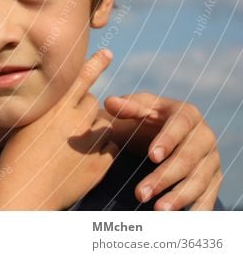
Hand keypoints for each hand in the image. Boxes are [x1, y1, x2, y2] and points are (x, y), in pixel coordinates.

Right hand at [0, 49, 118, 209]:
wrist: (25, 195)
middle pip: (93, 102)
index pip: (80, 79)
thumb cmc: (17, 159)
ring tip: (77, 144)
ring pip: (105, 124)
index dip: (95, 64)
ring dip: (96, 129)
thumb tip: (61, 103)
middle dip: (86, 110)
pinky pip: (110, 148)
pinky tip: (84, 160)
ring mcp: (89, 143)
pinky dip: (101, 151)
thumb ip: (47, 112)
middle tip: (71, 125)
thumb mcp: (26, 126)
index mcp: (54, 109)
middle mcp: (73, 122)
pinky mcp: (99, 165)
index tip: (108, 53)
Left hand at [104, 93, 221, 209]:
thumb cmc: (148, 118)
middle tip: (140, 193)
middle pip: (188, 158)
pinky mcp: (214, 178)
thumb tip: (110, 102)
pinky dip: (199, 209)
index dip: (167, 140)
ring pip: (199, 180)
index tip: (152, 156)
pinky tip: (183, 222)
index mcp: (187, 114)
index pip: (180, 125)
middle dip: (165, 177)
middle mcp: (204, 136)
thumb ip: (126, 106)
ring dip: (179, 197)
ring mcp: (211, 159)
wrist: (166, 133)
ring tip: (157, 210)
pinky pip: (210, 195)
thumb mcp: (138, 108)